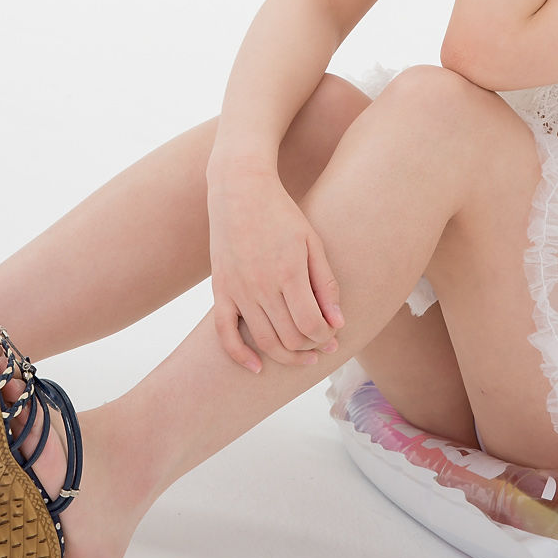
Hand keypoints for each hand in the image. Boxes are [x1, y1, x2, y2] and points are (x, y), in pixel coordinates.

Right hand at [207, 168, 343, 372]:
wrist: (239, 190)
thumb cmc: (281, 213)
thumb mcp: (312, 242)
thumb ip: (326, 284)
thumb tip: (338, 323)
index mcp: (289, 273)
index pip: (311, 325)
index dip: (326, 337)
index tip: (334, 335)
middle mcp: (261, 286)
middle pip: (290, 338)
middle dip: (311, 348)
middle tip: (322, 346)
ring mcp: (238, 290)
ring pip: (263, 341)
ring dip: (286, 356)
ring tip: (302, 356)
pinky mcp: (220, 290)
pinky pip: (224, 333)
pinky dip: (240, 355)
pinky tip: (257, 368)